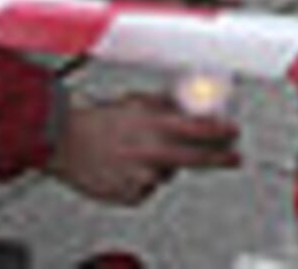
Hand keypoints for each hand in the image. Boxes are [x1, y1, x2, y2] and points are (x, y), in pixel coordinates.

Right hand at [48, 91, 239, 204]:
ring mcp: (140, 175)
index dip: (221, 131)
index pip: (199, 128)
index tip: (234, 132)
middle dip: (221, 158)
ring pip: (169, 174)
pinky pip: (148, 188)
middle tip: (234, 158)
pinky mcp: (129, 195)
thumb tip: (194, 103)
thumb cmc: (96, 122)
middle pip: (197, 158)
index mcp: (153, 125)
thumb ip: (166, 105)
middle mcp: (149, 151)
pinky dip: (143, 180)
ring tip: (141, 154)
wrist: (63, 143)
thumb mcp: (135, 103)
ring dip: (165, 165)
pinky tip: (128, 168)